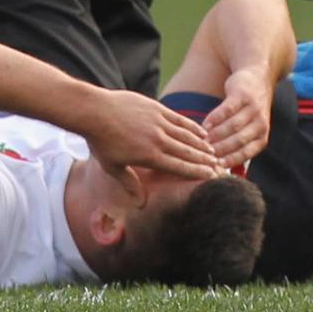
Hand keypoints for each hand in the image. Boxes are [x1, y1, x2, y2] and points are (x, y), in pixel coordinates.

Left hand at [83, 90, 222, 187]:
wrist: (94, 111)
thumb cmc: (101, 141)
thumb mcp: (113, 167)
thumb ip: (130, 184)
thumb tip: (140, 204)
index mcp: (149, 156)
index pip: (179, 167)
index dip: (197, 172)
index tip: (211, 176)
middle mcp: (158, 139)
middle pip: (187, 152)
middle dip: (204, 160)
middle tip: (218, 165)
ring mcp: (157, 122)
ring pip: (185, 135)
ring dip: (200, 144)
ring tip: (212, 150)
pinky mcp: (155, 108)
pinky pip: (178, 118)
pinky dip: (191, 126)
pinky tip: (201, 131)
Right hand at [203, 68, 273, 168]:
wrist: (257, 78)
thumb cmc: (249, 110)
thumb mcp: (251, 129)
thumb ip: (239, 145)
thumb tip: (221, 167)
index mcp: (262, 137)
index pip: (246, 153)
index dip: (230, 161)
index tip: (215, 167)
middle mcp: (260, 124)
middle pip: (238, 141)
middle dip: (221, 149)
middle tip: (205, 155)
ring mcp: (253, 109)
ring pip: (233, 126)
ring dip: (216, 135)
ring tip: (202, 141)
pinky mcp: (242, 95)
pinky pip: (227, 109)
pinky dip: (215, 118)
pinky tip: (205, 124)